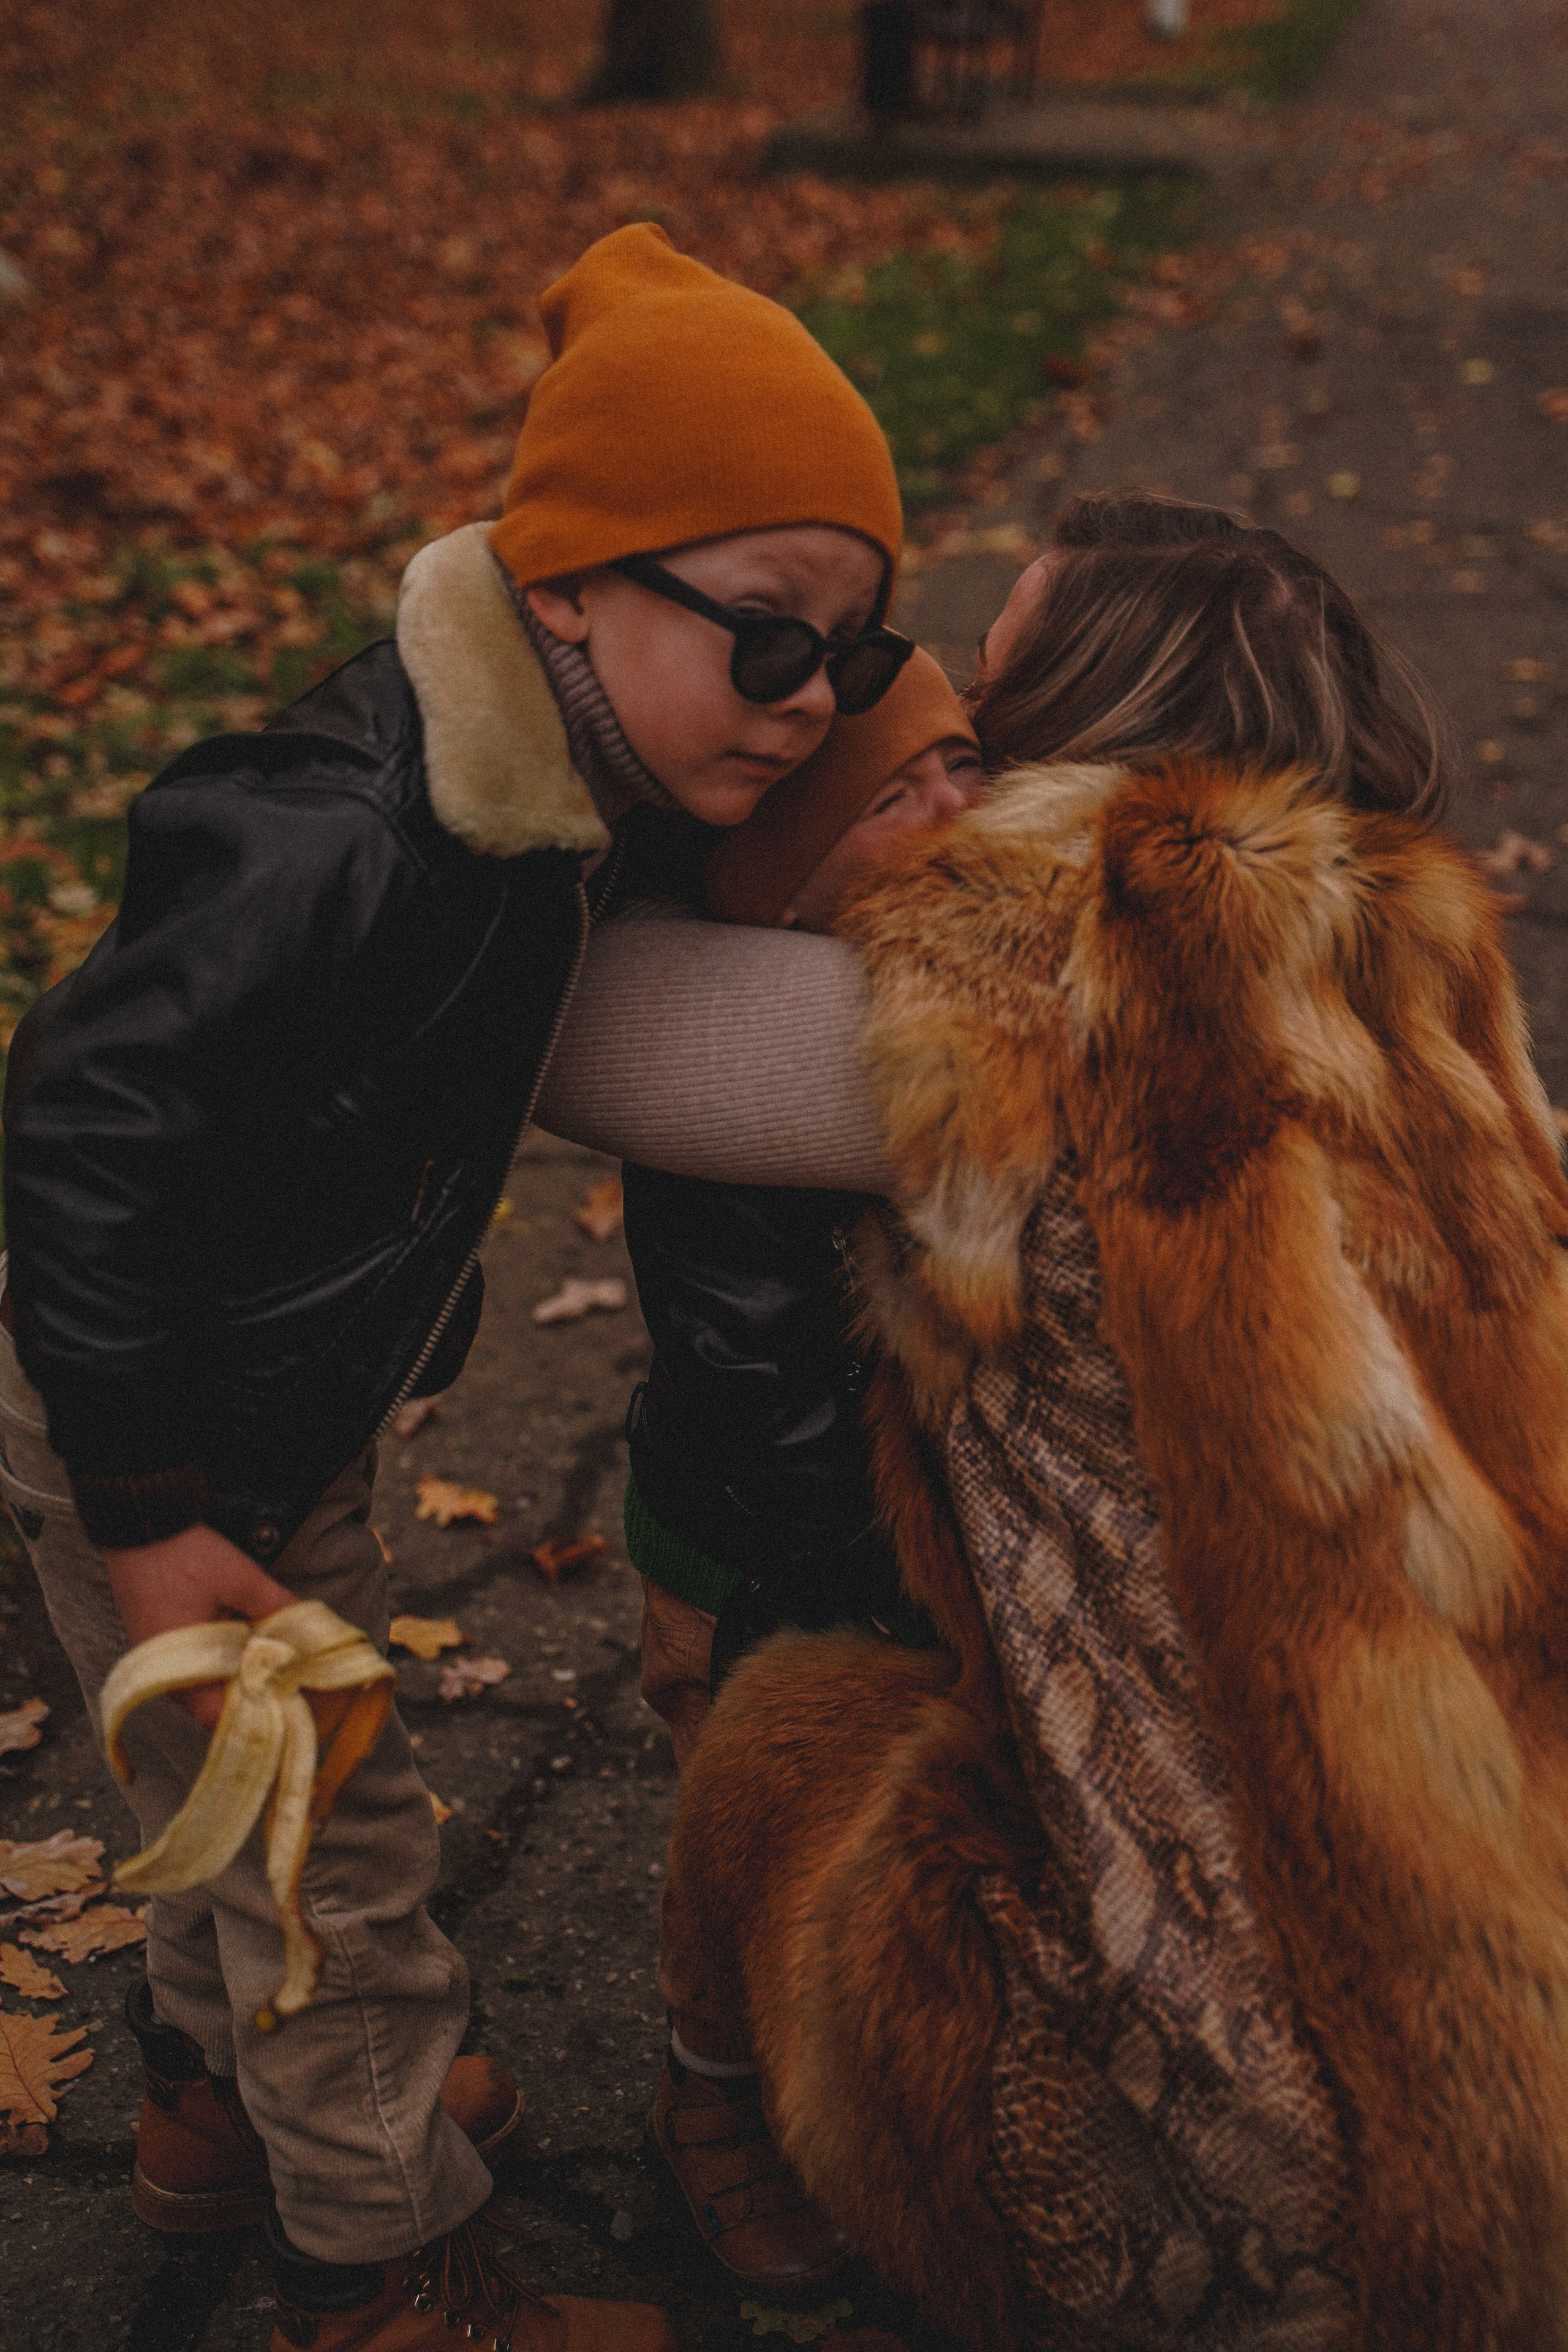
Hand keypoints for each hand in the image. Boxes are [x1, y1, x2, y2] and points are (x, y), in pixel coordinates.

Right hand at [103, 1524, 297, 1727]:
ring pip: (206, 1685)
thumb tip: (310, 1629)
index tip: (289, 1698)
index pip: (220, 1715)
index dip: (257, 1709)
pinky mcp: (162, 1646)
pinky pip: (195, 1667)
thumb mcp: (240, 1579)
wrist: (141, 1524)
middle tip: (288, 1677)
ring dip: (237, 1673)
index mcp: (180, 1669)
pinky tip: (245, 1642)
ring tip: (272, 1658)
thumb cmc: (183, 1555)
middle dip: (251, 1691)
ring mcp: (160, 1662)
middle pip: (214, 1704)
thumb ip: (276, 1606)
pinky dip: (221, 1660)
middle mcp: (165, 1676)